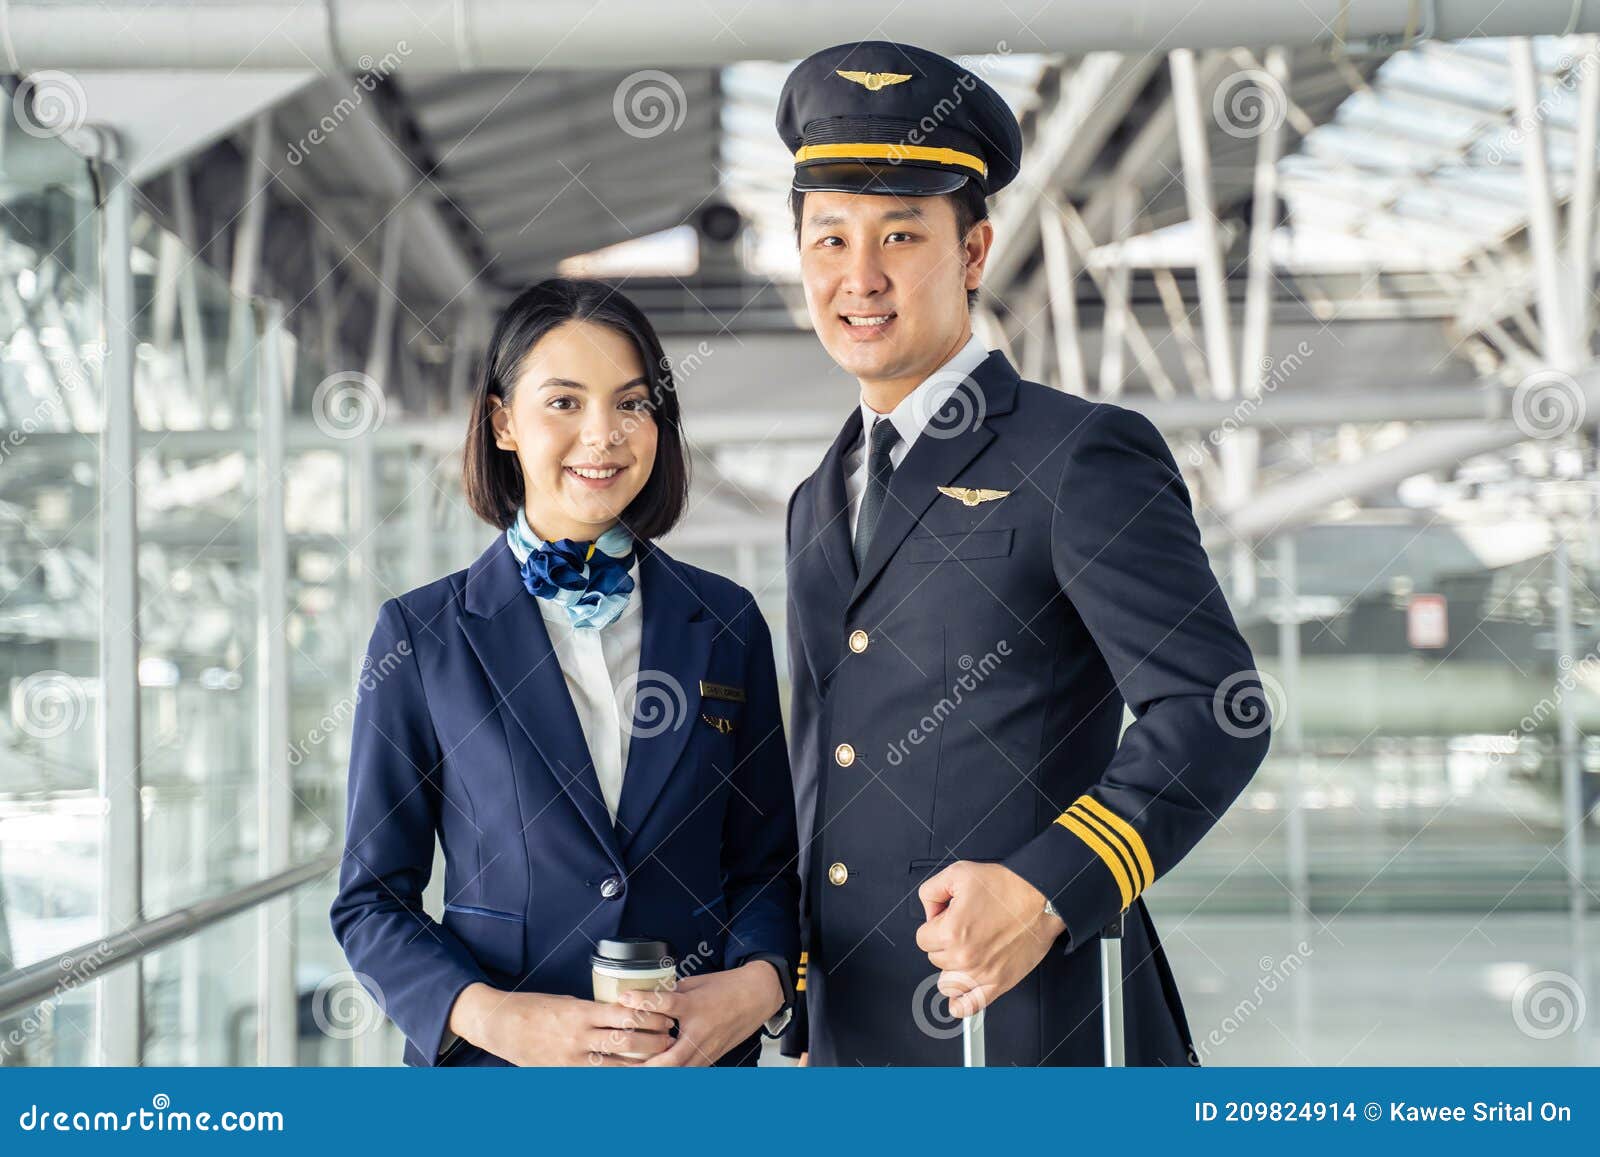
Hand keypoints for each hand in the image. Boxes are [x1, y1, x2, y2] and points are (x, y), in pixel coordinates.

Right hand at [449, 983, 674, 1065]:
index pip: (623, 1014)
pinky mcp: (564, 1072)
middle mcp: (578, 1036)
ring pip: (614, 1065)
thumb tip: (621, 1013)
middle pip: (624, 1041)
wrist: (501, 1025)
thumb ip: (592, 1010)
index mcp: (581, 1012)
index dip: (648, 1017)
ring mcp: (571, 1057)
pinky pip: (596, 1077)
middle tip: (669, 1038)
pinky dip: (615, 1076)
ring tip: (658, 1058)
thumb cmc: (534, 1008)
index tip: (665, 1015)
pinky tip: (630, 1076)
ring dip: (639, 1063)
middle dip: (651, 1041)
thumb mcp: (567, 1001)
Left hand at [617, 961, 783, 1066]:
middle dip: (645, 1066)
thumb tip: (647, 998)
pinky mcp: (710, 1058)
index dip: (643, 1001)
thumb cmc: (727, 987)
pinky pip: (687, 1071)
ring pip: (679, 1072)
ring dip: (655, 1074)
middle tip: (623, 1063)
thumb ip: (671, 993)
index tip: (624, 997)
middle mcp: (700, 1032)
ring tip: (632, 1074)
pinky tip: (654, 1073)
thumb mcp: (696, 983)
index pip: (665, 1004)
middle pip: (671, 1058)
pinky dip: (670, 1074)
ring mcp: (706, 1049)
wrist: (756, 996)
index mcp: (696, 1006)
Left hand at [914, 861, 1066, 1017]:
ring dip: (952, 969)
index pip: (922, 939)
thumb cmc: (1007, 887)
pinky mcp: (999, 983)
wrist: (1041, 898)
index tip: (948, 919)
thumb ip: (931, 892)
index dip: (935, 925)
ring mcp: (982, 973)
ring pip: (947, 983)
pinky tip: (963, 989)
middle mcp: (965, 957)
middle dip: (945, 943)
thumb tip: (928, 913)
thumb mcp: (958, 873)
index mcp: (951, 932)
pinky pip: (969, 1006)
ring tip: (967, 952)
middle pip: (935, 959)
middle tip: (965, 928)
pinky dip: (961, 1003)